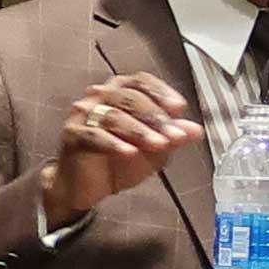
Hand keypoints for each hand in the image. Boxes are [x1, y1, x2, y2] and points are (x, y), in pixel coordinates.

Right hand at [42, 72, 200, 229]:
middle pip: (129, 98)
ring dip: (139, 131)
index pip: (142, 82)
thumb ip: (173, 137)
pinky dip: (114, 144)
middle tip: (173, 135)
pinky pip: (94, 135)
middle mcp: (100, 96)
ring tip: (158, 145)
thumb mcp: (154, 150)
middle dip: (155, 117)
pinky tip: (129, 152)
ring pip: (113, 115)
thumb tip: (196, 130)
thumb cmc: (119, 160)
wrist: (87, 186)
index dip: (161, 92)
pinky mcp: (73, 133)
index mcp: (121, 91)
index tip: (179, 108)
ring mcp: (84, 113)